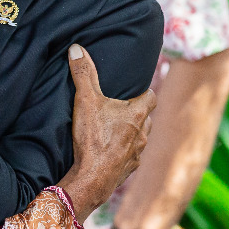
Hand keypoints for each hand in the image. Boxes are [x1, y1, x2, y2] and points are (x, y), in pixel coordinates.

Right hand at [57, 44, 155, 221]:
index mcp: (137, 113)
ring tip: (114, 130)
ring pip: (140, 138)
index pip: (152, 97)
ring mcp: (137, 154)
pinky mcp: (128, 170)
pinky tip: (109, 152)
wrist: (91, 179)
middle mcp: (142, 133)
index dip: (144, 92)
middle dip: (137, 113)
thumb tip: (77, 48)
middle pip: (147, 118)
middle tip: (120, 109)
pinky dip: (123, 153)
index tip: (134, 90)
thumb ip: (83, 73)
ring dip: (131, 133)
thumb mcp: (85, 101)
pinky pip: (130, 157)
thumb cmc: (93, 139)